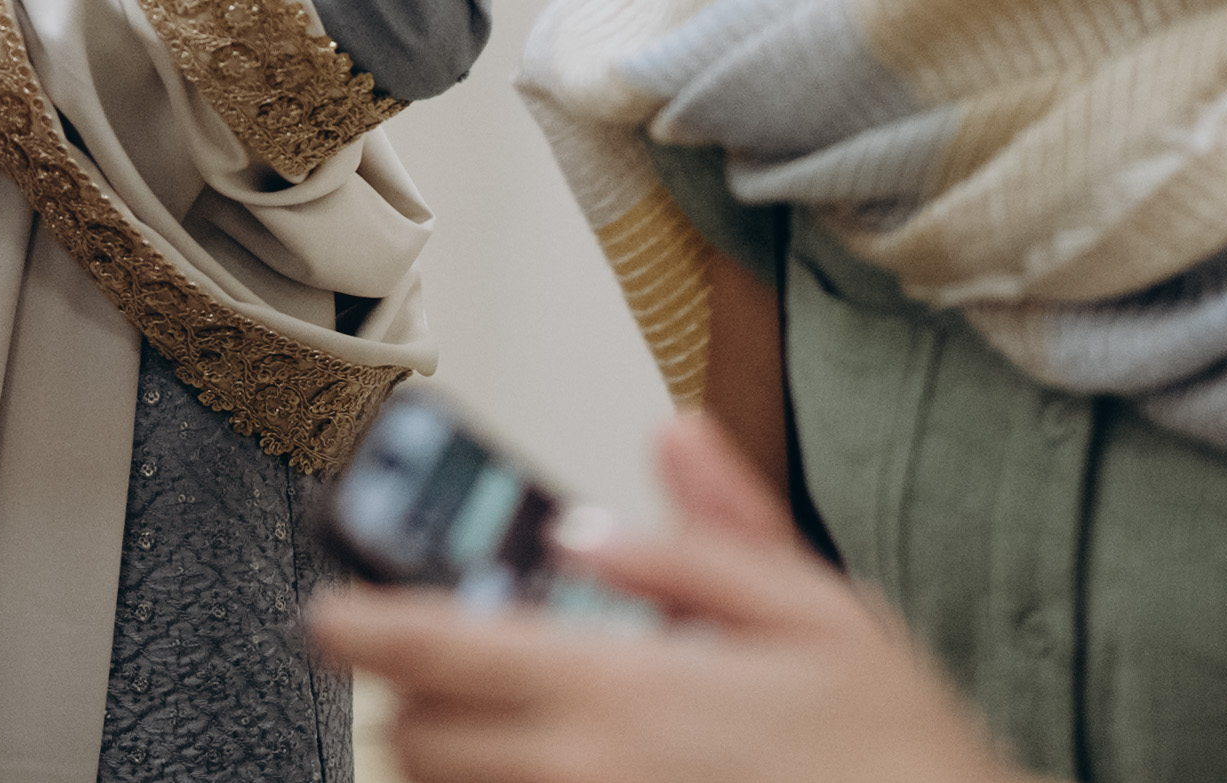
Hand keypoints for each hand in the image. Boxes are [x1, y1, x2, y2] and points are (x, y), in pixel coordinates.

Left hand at [307, 416, 1016, 782]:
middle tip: (443, 659)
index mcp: (630, 687)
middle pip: (422, 740)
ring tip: (496, 721)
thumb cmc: (900, 752)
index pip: (443, 648)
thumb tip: (639, 473)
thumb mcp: (823, 610)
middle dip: (410, 695)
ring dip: (448, 761)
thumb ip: (712, 539)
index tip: (326, 608)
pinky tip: (546, 769)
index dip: (362, 623)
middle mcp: (592, 774)